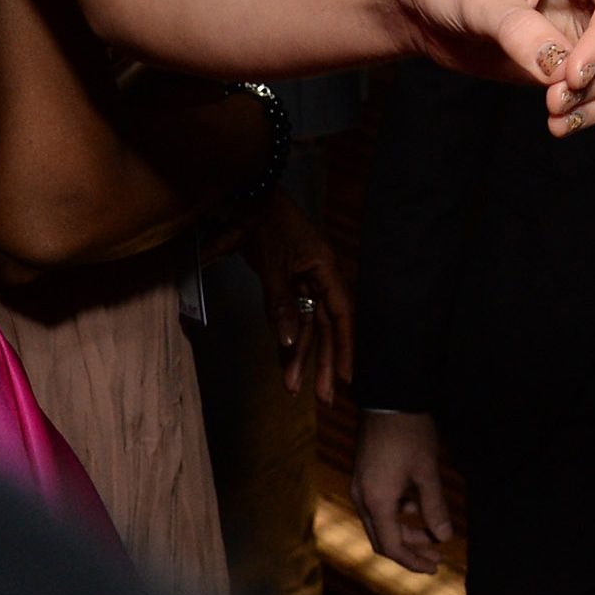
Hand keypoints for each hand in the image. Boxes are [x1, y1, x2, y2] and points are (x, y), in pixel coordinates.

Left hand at [242, 192, 352, 401]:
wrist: (246, 195)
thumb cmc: (264, 223)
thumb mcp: (273, 264)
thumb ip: (281, 304)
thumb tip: (291, 342)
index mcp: (326, 268)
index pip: (342, 315)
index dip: (347, 347)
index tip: (348, 378)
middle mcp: (320, 277)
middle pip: (326, 326)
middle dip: (325, 362)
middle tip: (324, 399)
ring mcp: (303, 279)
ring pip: (307, 324)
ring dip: (300, 355)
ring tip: (292, 388)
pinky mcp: (286, 280)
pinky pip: (290, 315)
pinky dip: (286, 337)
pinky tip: (283, 361)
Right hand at [352, 409, 453, 575]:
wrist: (388, 396)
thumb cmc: (409, 434)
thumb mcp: (427, 472)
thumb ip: (435, 507)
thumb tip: (445, 537)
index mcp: (376, 502)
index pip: (392, 547)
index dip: (413, 561)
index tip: (434, 566)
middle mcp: (362, 498)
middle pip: (383, 538)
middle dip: (410, 550)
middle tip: (436, 556)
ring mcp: (361, 485)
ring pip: (381, 521)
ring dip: (405, 529)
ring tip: (433, 531)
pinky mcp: (364, 473)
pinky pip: (379, 504)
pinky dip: (399, 511)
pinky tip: (419, 504)